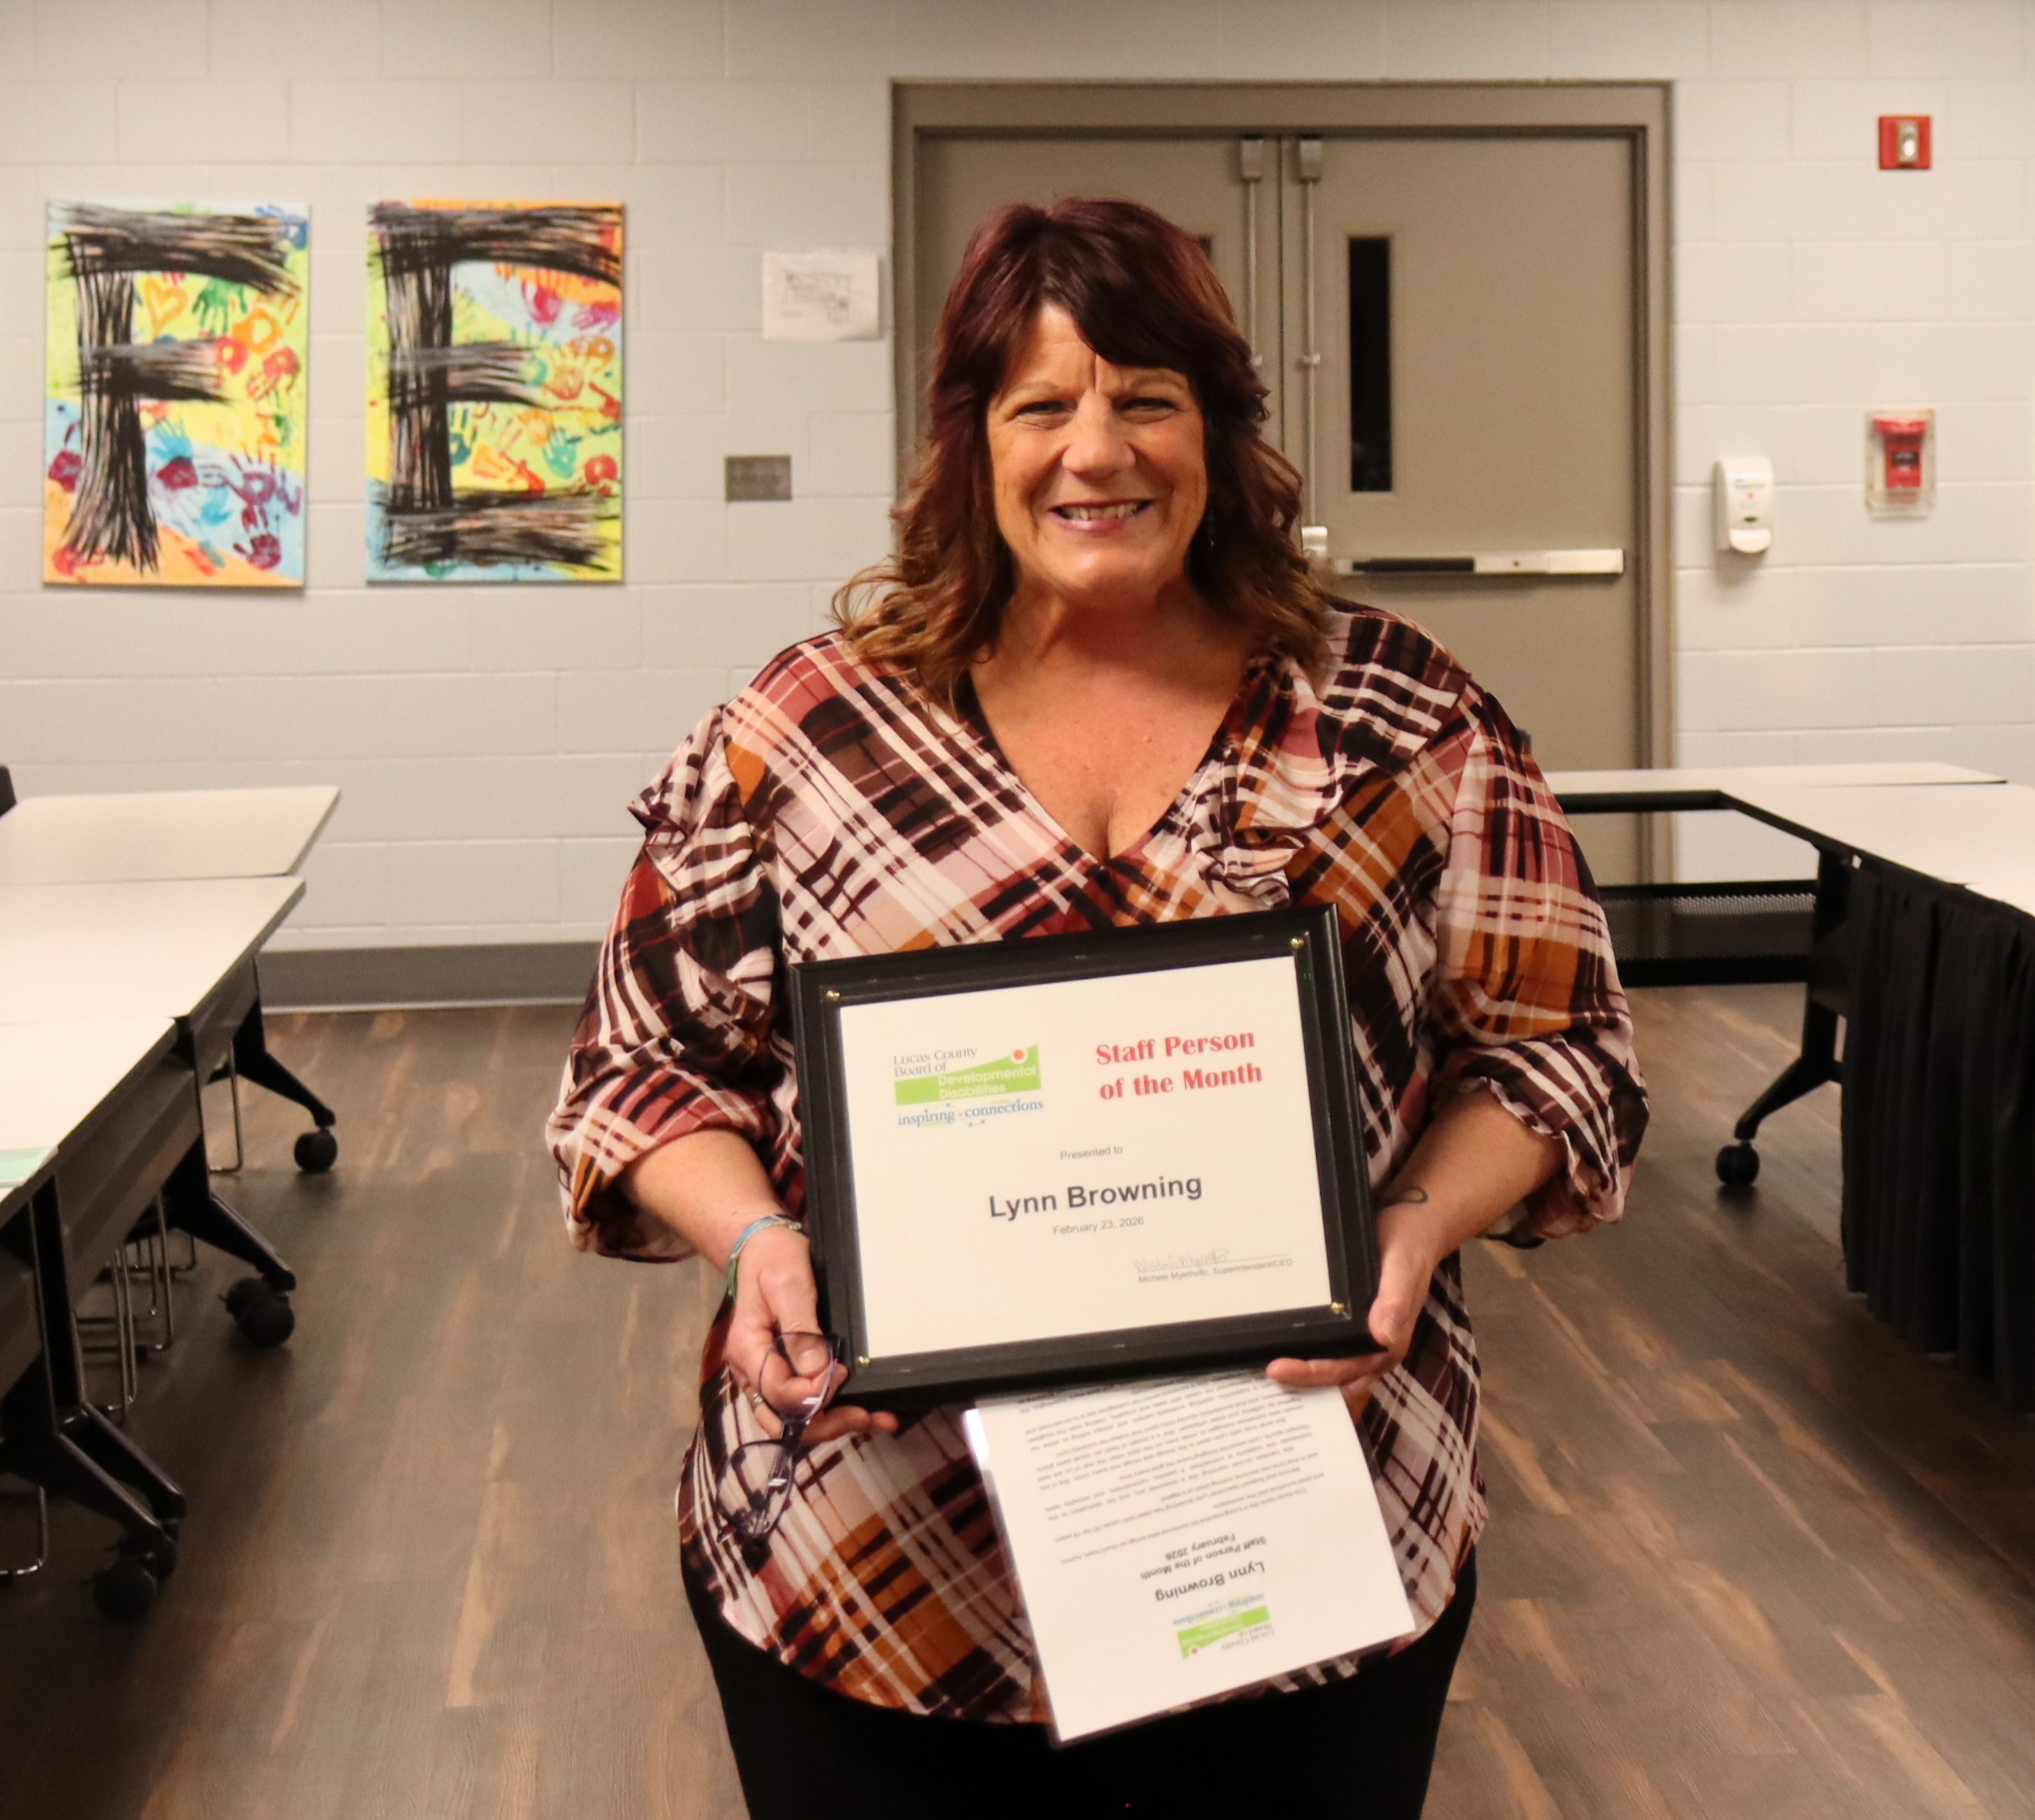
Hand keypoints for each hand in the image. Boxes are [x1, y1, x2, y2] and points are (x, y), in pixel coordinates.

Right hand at [724, 1226, 898, 1444]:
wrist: (764, 1248)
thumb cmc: (774, 1260)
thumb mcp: (787, 1283)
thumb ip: (800, 1328)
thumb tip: (817, 1370)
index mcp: (747, 1350)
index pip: (779, 1393)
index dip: (813, 1392)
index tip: (841, 1372)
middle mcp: (752, 1372)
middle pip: (784, 1420)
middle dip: (826, 1423)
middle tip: (865, 1414)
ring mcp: (766, 1376)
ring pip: (795, 1420)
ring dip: (833, 1422)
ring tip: (876, 1418)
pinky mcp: (783, 1374)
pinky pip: (803, 1404)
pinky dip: (832, 1411)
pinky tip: (864, 1411)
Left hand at [1264, 1193, 1441, 1417]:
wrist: (1414, 1225)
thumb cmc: (1410, 1246)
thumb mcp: (1404, 1268)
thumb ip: (1395, 1301)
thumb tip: (1382, 1335)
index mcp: (1388, 1343)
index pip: (1346, 1370)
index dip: (1313, 1374)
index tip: (1278, 1369)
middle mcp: (1374, 1347)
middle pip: (1333, 1376)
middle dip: (1299, 1379)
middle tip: (1261, 1370)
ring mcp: (1362, 1336)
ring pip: (1328, 1366)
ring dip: (1300, 1371)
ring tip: (1259, 1366)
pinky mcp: (1352, 1322)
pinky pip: (1327, 1343)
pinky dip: (1304, 1349)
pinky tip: (1278, 1343)